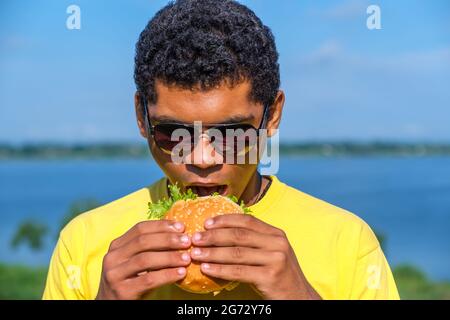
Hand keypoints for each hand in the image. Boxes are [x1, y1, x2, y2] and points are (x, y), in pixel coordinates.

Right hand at [96, 220, 191, 299]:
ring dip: (169, 257)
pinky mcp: (122, 291)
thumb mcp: (135, 261)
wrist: (112, 305)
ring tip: (187, 258)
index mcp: (117, 246)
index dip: (161, 225)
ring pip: (145, 260)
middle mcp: (113, 258)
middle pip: (143, 241)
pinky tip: (181, 273)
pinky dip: (167, 275)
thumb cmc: (131, 280)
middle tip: (187, 241)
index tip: (181, 227)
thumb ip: (150, 248)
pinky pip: (149, 280)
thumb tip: (179, 233)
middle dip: (168, 239)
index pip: (140, 228)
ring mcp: (115, 275)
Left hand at [190, 214, 320, 299]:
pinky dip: (220, 269)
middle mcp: (277, 243)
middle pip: (239, 235)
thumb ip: (254, 242)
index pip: (247, 221)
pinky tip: (206, 268)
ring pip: (236, 253)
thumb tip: (220, 234)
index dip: (225, 220)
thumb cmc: (279, 275)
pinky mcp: (270, 276)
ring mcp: (275, 259)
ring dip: (212, 253)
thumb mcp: (271, 253)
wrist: (299, 297)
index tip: (206, 223)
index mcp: (276, 234)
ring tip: (195, 253)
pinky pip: (238, 272)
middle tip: (195, 238)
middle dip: (213, 236)